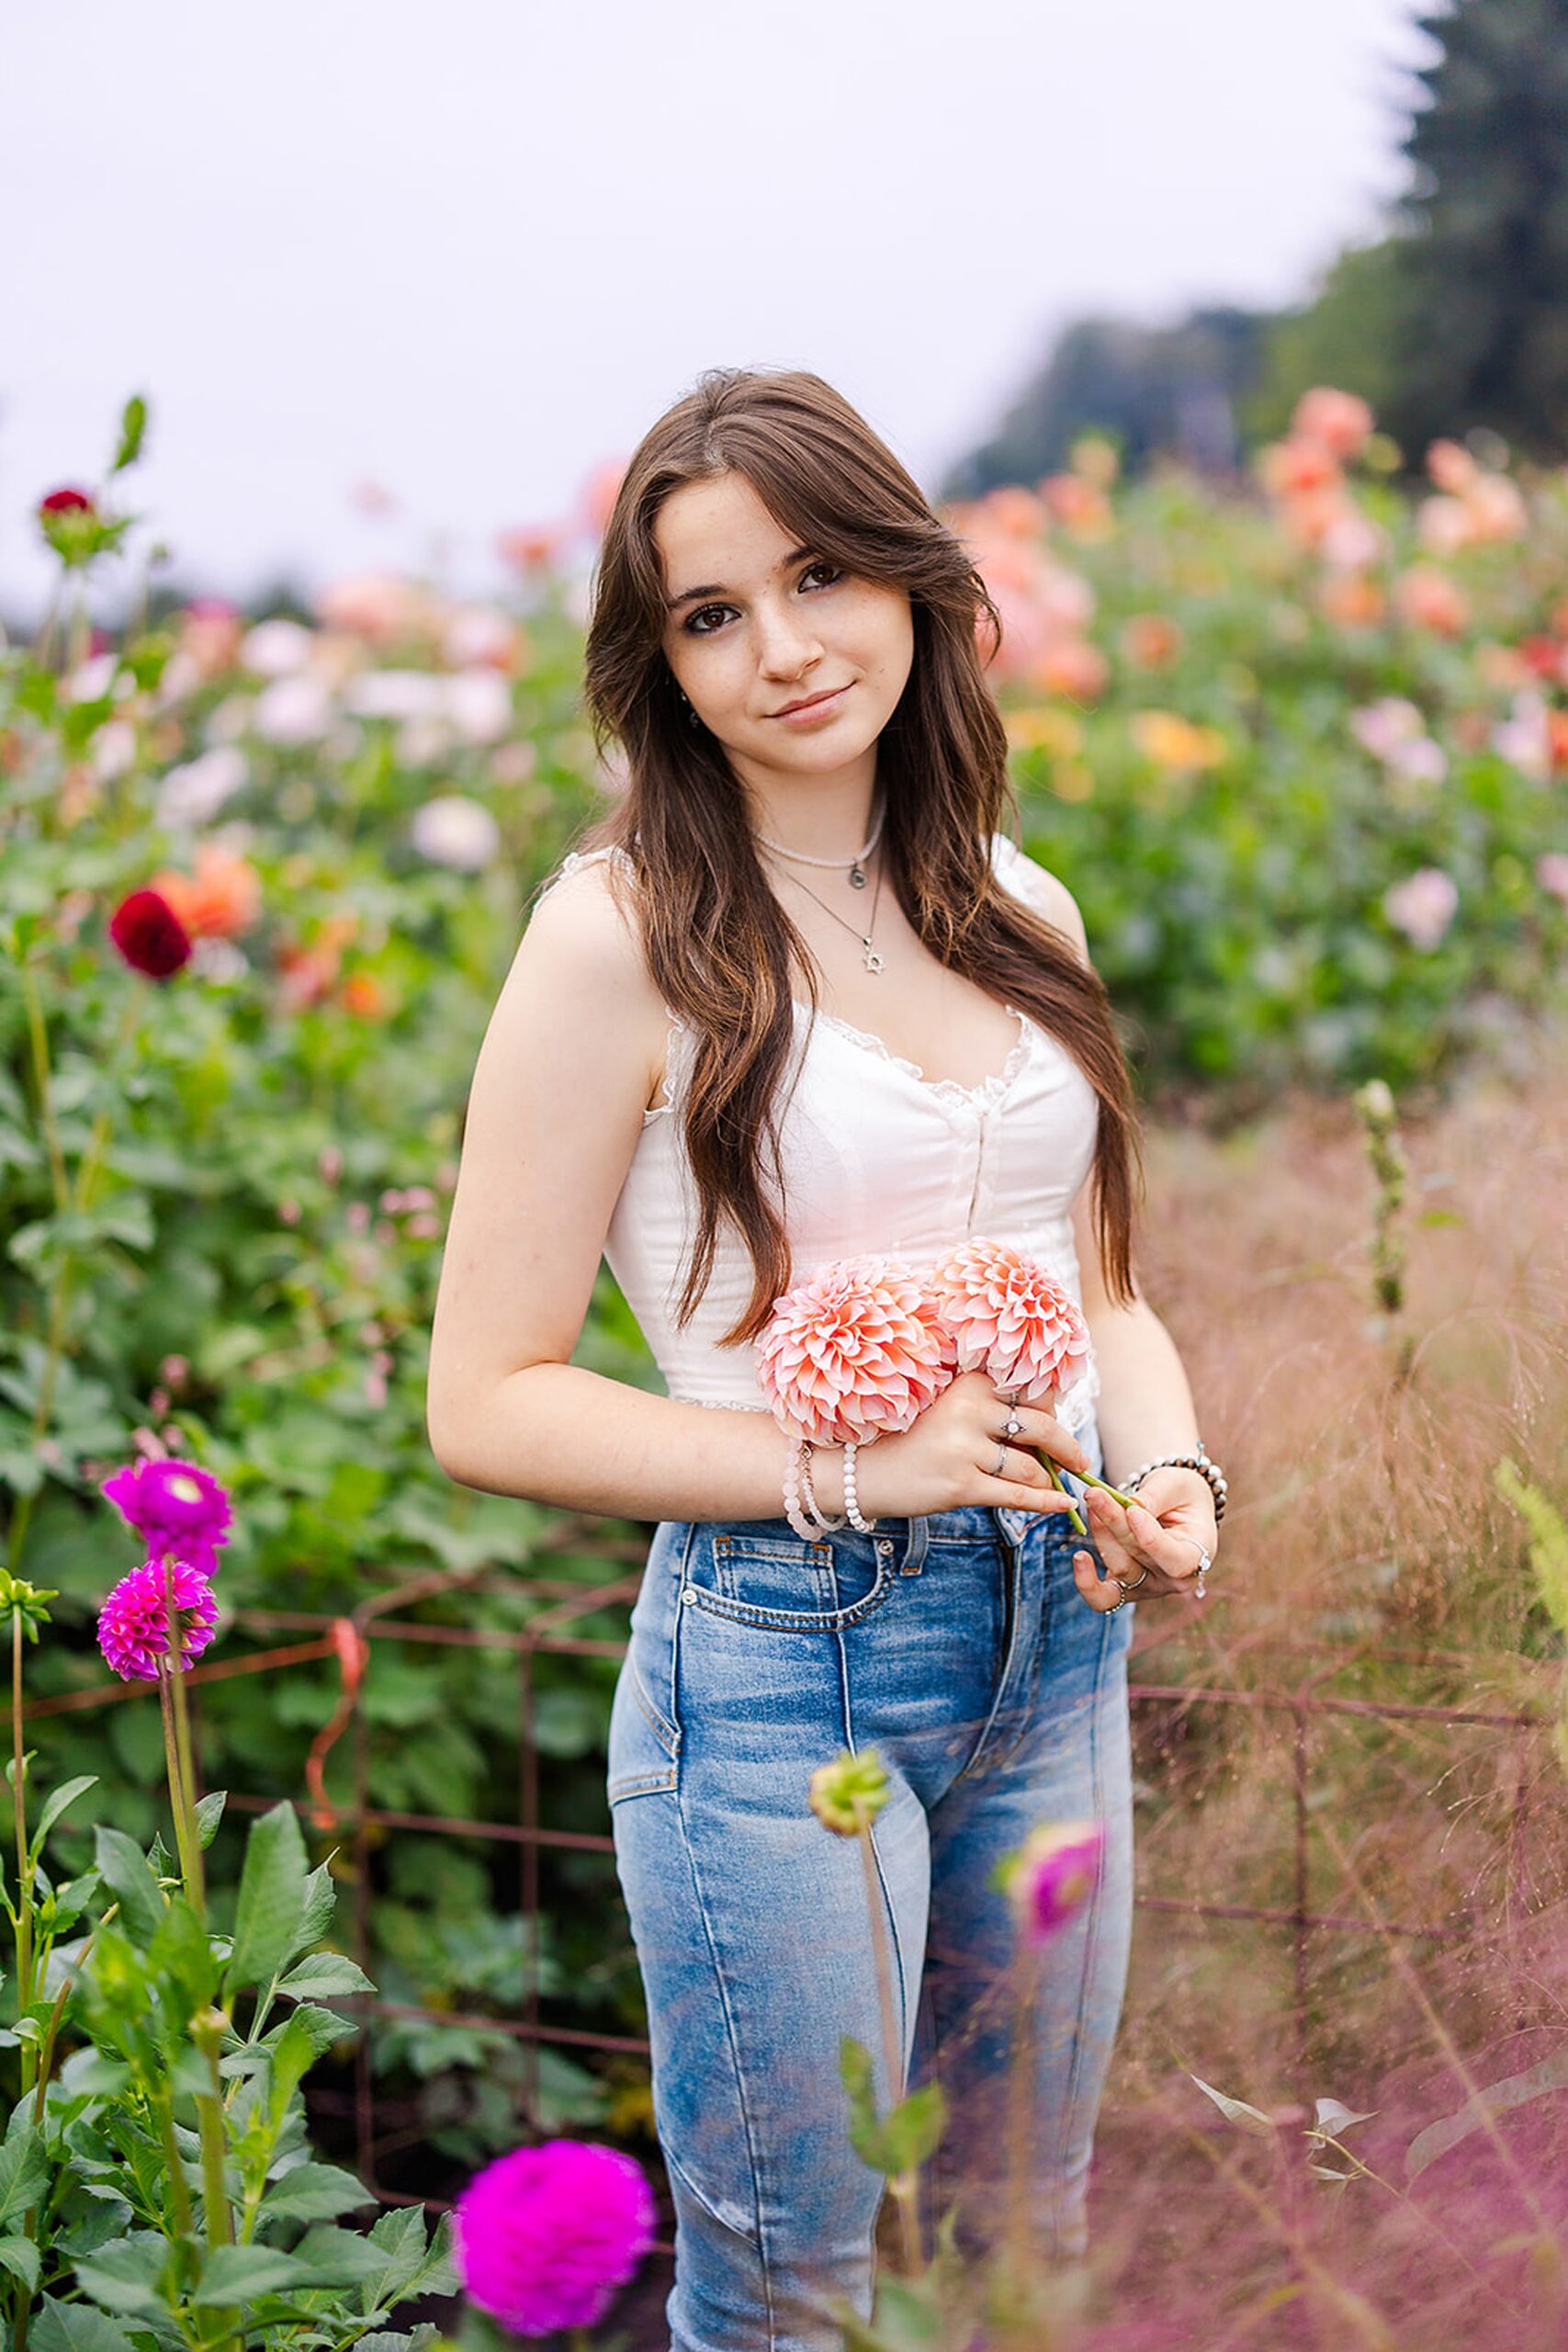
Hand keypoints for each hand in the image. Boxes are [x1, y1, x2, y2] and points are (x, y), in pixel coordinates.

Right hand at [850, 1371, 1088, 1521]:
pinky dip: (1046, 1503)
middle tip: (1079, 1461)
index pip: (1033, 1392)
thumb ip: (992, 1407)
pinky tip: (1064, 1505)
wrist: (862, 1471)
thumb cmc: (912, 1438)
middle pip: (1042, 1428)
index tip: (1058, 1425)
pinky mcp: (960, 1486)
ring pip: (1030, 1468)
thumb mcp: (950, 1408)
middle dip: (1067, 1448)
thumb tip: (1053, 1423)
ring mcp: (964, 1449)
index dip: (1053, 1411)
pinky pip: (1017, 1496)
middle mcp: (968, 1411)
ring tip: (1052, 1486)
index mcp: (969, 1384)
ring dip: (1047, 1481)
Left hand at [1072, 1465, 1217, 1613]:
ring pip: (1119, 1568)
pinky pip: (1103, 1596)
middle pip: (1139, 1558)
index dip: (1151, 1539)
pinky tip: (1079, 1559)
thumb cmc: (1181, 1495)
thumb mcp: (1175, 1485)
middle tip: (1094, 1493)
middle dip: (1114, 1522)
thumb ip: (1156, 1496)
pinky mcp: (1124, 1588)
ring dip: (1100, 1534)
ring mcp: (1148, 1588)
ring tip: (1091, 1501)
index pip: (1174, 1559)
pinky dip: (1088, 1582)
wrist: (1176, 1509)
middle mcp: (1173, 1581)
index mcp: (1197, 1557)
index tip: (1132, 1510)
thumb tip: (1131, 1506)